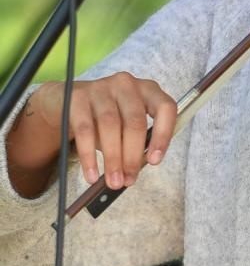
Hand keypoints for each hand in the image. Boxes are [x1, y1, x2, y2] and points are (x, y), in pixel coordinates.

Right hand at [29, 74, 176, 188]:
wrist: (68, 101)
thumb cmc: (107, 117)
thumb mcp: (127, 125)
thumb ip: (137, 143)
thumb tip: (134, 172)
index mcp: (148, 90)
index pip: (165, 108)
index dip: (163, 135)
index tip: (154, 161)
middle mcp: (126, 85)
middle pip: (134, 122)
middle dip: (132, 156)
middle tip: (129, 180)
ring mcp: (101, 88)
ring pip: (110, 126)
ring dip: (113, 158)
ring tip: (113, 181)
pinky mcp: (78, 97)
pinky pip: (85, 130)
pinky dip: (89, 156)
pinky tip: (92, 174)